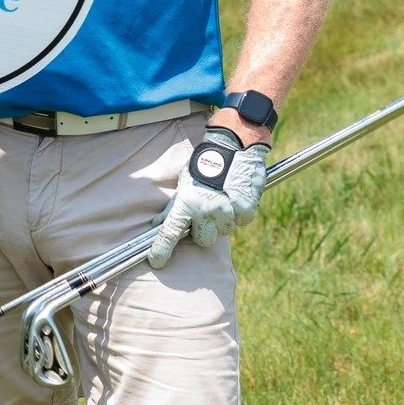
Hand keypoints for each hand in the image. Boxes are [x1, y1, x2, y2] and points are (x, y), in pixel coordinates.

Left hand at [147, 127, 267, 268]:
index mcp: (188, 202)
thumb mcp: (185, 179)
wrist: (235, 144)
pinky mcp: (246, 210)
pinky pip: (240, 222)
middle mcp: (207, 211)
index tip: (157, 261)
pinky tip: (234, 197)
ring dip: (221, 221)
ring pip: (223, 232)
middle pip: (202, 240)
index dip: (161, 249)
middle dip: (202, 231)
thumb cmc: (206, 160)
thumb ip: (175, 204)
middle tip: (203, 214)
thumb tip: (159, 223)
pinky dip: (237, 213)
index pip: (171, 232)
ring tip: (221, 199)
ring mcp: (228, 212)